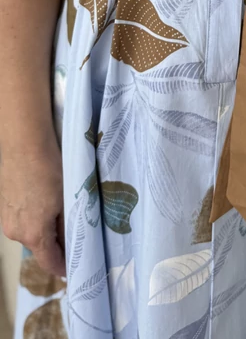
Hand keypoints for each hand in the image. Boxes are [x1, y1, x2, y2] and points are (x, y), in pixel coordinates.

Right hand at [0, 135, 65, 277]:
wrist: (24, 143)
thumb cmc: (50, 169)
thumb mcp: (65, 199)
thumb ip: (66, 226)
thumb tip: (69, 242)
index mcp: (34, 235)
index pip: (49, 263)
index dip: (63, 267)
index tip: (74, 267)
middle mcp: (15, 232)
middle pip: (39, 247)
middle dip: (55, 244)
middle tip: (72, 234)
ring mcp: (5, 219)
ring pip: (29, 232)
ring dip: (43, 228)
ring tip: (58, 212)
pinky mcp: (2, 206)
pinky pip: (20, 220)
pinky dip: (32, 216)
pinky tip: (42, 200)